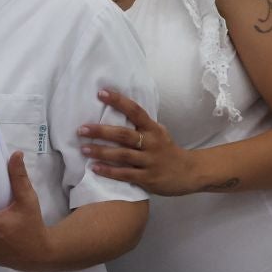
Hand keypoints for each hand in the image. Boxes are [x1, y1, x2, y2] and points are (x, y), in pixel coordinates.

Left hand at [78, 89, 199, 195]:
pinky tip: (94, 168)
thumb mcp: (158, 134)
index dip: (118, 101)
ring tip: (83, 148)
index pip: (135, 111)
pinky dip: (109, 171)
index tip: (101, 93)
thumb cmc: (167, 151)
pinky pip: (125, 174)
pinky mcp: (148, 178)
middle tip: (82, 129)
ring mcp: (150, 161)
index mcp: (154, 129)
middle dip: (101, 131)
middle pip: (124, 135)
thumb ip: (141, 127)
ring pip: (122, 155)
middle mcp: (152, 143)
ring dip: (101, 151)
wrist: (190, 173)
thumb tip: (114, 115)